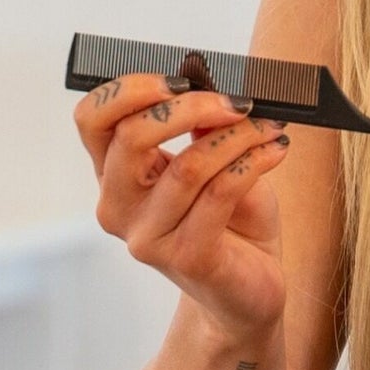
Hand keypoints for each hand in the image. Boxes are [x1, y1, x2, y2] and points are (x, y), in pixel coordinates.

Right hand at [72, 73, 295, 342]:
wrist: (250, 288)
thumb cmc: (230, 219)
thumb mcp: (212, 159)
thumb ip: (201, 126)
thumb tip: (208, 80)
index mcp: (114, 176)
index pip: (92, 120)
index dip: (130, 90)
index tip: (181, 80)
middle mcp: (118, 208)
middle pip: (131, 137)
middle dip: (191, 108)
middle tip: (237, 103)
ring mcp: (148, 237)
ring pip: (188, 166)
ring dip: (238, 137)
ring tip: (270, 129)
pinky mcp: (186, 258)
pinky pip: (221, 193)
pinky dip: (254, 162)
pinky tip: (276, 151)